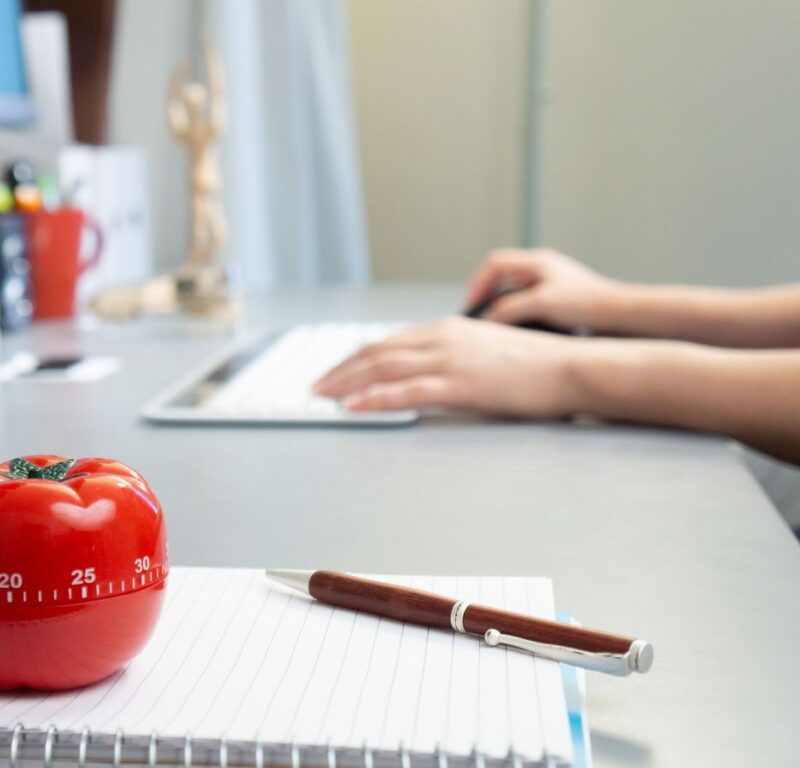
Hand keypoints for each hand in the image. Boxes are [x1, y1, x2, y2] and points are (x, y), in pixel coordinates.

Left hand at [313, 317, 576, 416]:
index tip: (336, 370)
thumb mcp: (488, 351)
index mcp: (450, 328)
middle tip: (316, 385)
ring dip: (346, 383)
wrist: (570, 368)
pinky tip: (353, 406)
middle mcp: (443, 337)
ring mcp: (450, 359)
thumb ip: (456, 356)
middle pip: (377, 351)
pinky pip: (405, 392)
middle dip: (341, 369)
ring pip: (383, 368)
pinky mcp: (459, 384)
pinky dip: (374, 399)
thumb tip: (430, 371)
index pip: (390, 341)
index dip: (357, 357)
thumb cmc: (536, 365)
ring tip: (322, 395)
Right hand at [467, 248, 624, 329]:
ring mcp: (549, 283)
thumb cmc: (587, 304)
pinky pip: (526, 303)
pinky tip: (519, 330)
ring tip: (496, 325)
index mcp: (537, 261)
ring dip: (501, 306)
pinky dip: (516, 314)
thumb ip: (510, 308)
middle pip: (500, 276)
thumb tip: (486, 319)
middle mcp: (542, 268)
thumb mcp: (542, 303)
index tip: (472, 306)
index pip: (493, 264)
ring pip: (512, 291)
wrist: (620, 315)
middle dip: (486, 295)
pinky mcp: (556, 299)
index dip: (478, 284)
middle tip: (479, 316)